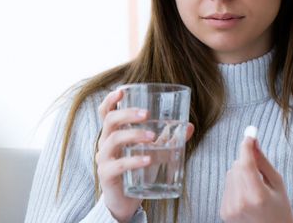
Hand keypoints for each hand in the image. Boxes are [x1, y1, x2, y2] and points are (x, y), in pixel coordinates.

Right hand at [96, 89, 193, 221]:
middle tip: (147, 113)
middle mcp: (104, 144)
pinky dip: (134, 161)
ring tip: (153, 137)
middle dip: (127, 114)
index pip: (106, 113)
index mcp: (113, 134)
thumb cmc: (136, 170)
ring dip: (134, 135)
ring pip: (113, 140)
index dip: (111, 100)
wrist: (125, 201)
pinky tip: (148, 160)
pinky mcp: (107, 175)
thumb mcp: (152, 151)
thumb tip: (189, 126)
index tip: (123, 91)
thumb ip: (167, 139)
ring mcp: (104, 159)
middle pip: (110, 121)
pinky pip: (118, 165)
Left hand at [220, 136, 292, 222]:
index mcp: (258, 196)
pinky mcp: (224, 212)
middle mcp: (241, 203)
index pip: (246, 164)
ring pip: (230, 174)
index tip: (249, 134)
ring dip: (240, 173)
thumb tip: (253, 141)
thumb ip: (263, 161)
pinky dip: (235, 184)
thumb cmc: (280, 207)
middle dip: (246, 162)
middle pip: (237, 167)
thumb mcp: (277, 182)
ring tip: (254, 187)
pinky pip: (226, 186)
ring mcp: (230, 209)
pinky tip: (246, 195)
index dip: (246, 147)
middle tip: (258, 170)